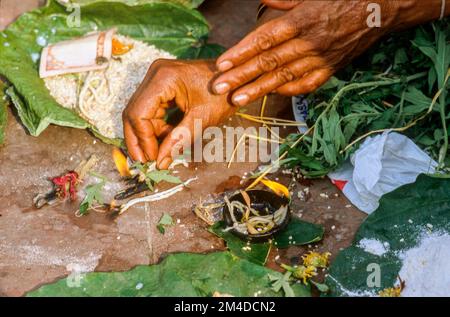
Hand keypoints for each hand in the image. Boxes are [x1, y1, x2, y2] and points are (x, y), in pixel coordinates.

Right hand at [123, 60, 235, 168]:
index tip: (151, 159)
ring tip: (160, 153)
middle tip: (145, 162)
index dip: (142, 139)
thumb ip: (179, 140)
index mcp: (163, 78)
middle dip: (139, 139)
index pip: (138, 113)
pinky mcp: (162, 84)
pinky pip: (151, 110)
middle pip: (134, 112)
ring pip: (140, 113)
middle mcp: (155, 74)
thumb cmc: (224, 94)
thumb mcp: (202, 119)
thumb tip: (160, 162)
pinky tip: (167, 139)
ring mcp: (157, 78)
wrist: (237, 77)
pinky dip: (157, 127)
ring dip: (148, 135)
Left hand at [212, 0, 401, 105]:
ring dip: (258, 89)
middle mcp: (309, 41)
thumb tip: (263, 0)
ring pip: (284, 77)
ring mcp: (320, 58)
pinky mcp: (331, 69)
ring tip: (237, 99)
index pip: (265, 39)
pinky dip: (289, 90)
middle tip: (220, 88)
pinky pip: (307, 84)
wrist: (381, 9)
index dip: (242, 52)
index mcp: (302, 20)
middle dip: (242, 76)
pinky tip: (271, 95)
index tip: (222, 64)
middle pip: (269, 62)